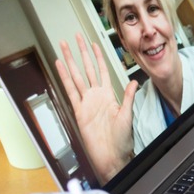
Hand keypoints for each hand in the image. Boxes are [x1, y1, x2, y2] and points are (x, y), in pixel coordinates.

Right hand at [54, 33, 137, 181]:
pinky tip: (60, 65)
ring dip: (70, 61)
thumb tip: (134, 81)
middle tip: (76, 37)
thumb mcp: (128, 115)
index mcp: (109, 95)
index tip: (95, 43)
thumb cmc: (121, 140)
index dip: (98, 56)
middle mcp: (96, 96)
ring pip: (76, 76)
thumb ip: (128, 97)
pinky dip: (64, 77)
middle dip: (81, 52)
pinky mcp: (78, 110)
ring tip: (64, 46)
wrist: (111, 156)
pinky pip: (70, 91)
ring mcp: (86, 102)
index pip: (102, 70)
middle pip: (87, 69)